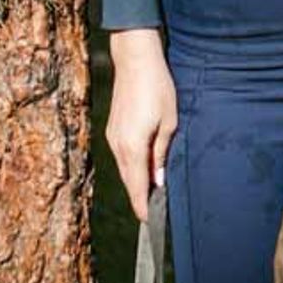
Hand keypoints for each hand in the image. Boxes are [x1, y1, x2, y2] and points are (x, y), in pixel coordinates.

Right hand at [106, 28, 176, 221]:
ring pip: (124, 169)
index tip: (149, 222)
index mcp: (133, 147)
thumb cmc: (157, 88)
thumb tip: (158, 180)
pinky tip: (143, 169)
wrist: (135, 60)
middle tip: (153, 214)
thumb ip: (161, 154)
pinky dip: (131, 167)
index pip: (136, 186)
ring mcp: (112, 136)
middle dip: (139, 198)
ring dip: (135, 182)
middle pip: (128, 181)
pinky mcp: (112, 128)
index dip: (142, 206)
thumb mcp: (169, 122)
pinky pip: (121, 156)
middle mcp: (118, 145)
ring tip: (150, 195)